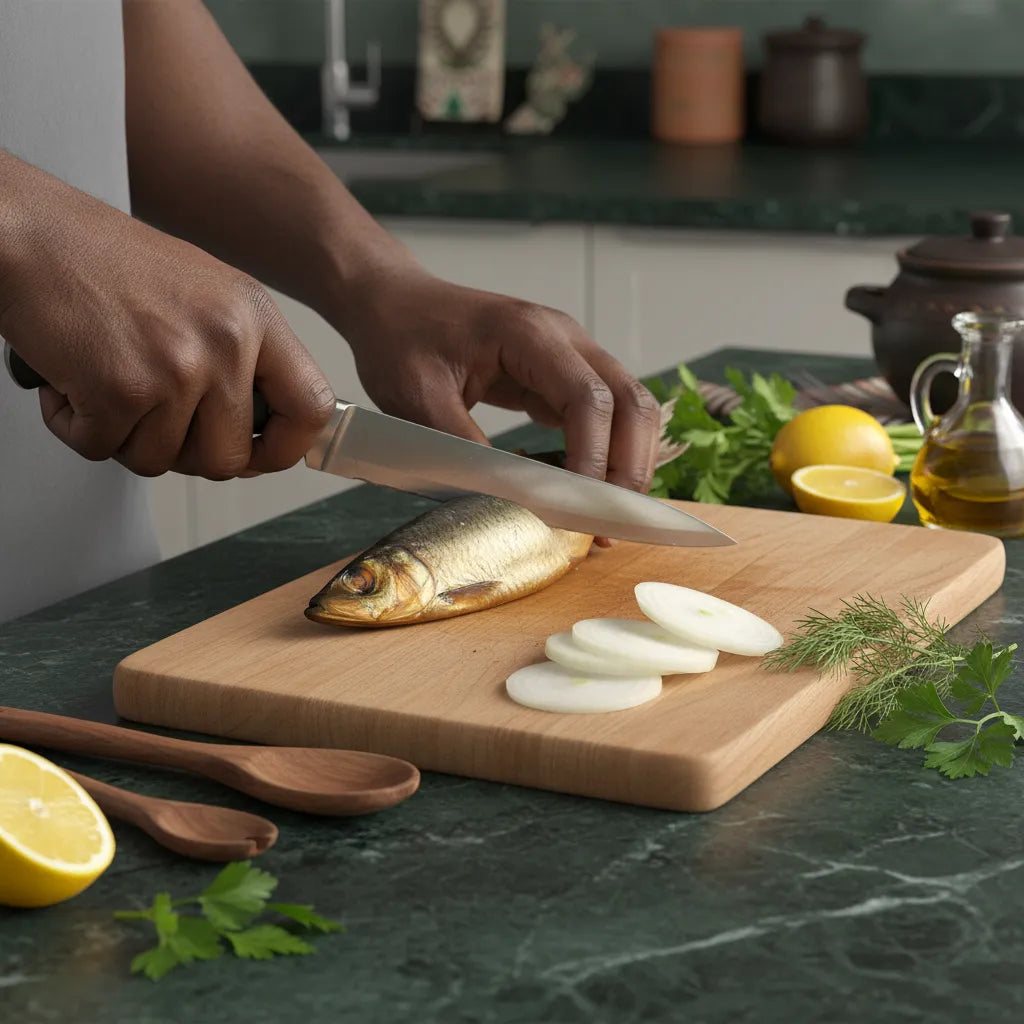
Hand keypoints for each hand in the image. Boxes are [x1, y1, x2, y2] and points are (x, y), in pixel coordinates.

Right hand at [0, 161, 334, 478]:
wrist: (30, 231)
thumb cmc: (105, 261)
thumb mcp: (207, 294)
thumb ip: (241, 357)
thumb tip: (258, 431)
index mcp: (255, 318)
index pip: (311, 408)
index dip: (285, 448)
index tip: (259, 454)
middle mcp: (226, 343)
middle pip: (227, 460)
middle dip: (181, 452)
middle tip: (150, 415)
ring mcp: (176, 369)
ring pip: (160, 461)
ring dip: (123, 435)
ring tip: (105, 379)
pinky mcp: (120, 390)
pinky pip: (104, 449)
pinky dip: (77, 426)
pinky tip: (72, 379)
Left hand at [340, 269, 661, 492]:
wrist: (392, 303)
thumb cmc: (400, 339)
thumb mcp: (418, 398)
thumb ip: (464, 446)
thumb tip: (507, 497)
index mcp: (528, 334)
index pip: (588, 398)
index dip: (593, 458)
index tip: (578, 509)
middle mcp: (563, 338)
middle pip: (630, 402)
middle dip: (628, 466)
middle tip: (608, 522)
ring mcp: (568, 354)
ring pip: (627, 408)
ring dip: (625, 462)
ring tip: (603, 515)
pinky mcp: (560, 374)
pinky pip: (602, 414)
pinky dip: (605, 453)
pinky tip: (585, 491)